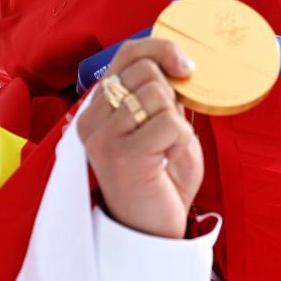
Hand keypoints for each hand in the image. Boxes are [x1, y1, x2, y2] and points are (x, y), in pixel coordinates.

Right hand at [76, 37, 203, 238]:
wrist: (152, 231)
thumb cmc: (160, 179)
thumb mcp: (161, 126)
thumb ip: (162, 95)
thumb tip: (179, 61)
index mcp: (100, 106)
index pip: (128, 53)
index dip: (161, 49)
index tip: (187, 66)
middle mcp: (93, 118)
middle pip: (146, 70)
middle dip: (171, 94)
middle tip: (168, 129)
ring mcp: (103, 136)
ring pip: (157, 94)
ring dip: (176, 121)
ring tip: (165, 149)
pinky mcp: (120, 154)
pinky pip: (169, 122)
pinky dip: (181, 140)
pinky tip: (167, 161)